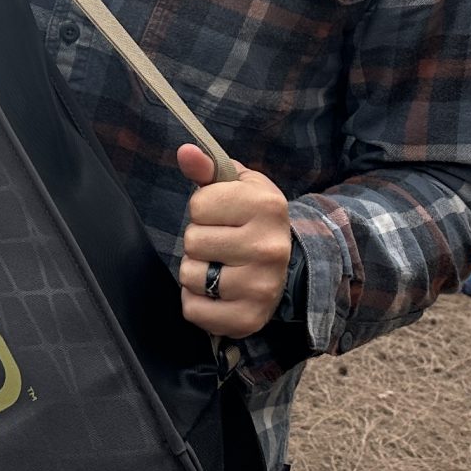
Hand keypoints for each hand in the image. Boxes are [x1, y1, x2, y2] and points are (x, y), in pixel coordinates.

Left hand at [175, 144, 289, 339]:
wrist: (286, 267)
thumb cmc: (251, 220)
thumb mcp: (236, 186)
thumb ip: (207, 167)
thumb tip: (185, 151)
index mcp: (268, 206)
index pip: (198, 205)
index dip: (204, 209)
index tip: (224, 216)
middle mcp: (269, 247)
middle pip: (193, 241)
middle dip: (199, 241)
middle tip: (222, 244)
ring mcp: (261, 287)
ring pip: (189, 276)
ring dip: (196, 272)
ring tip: (220, 267)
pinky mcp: (248, 319)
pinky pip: (192, 310)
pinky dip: (196, 303)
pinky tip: (217, 293)